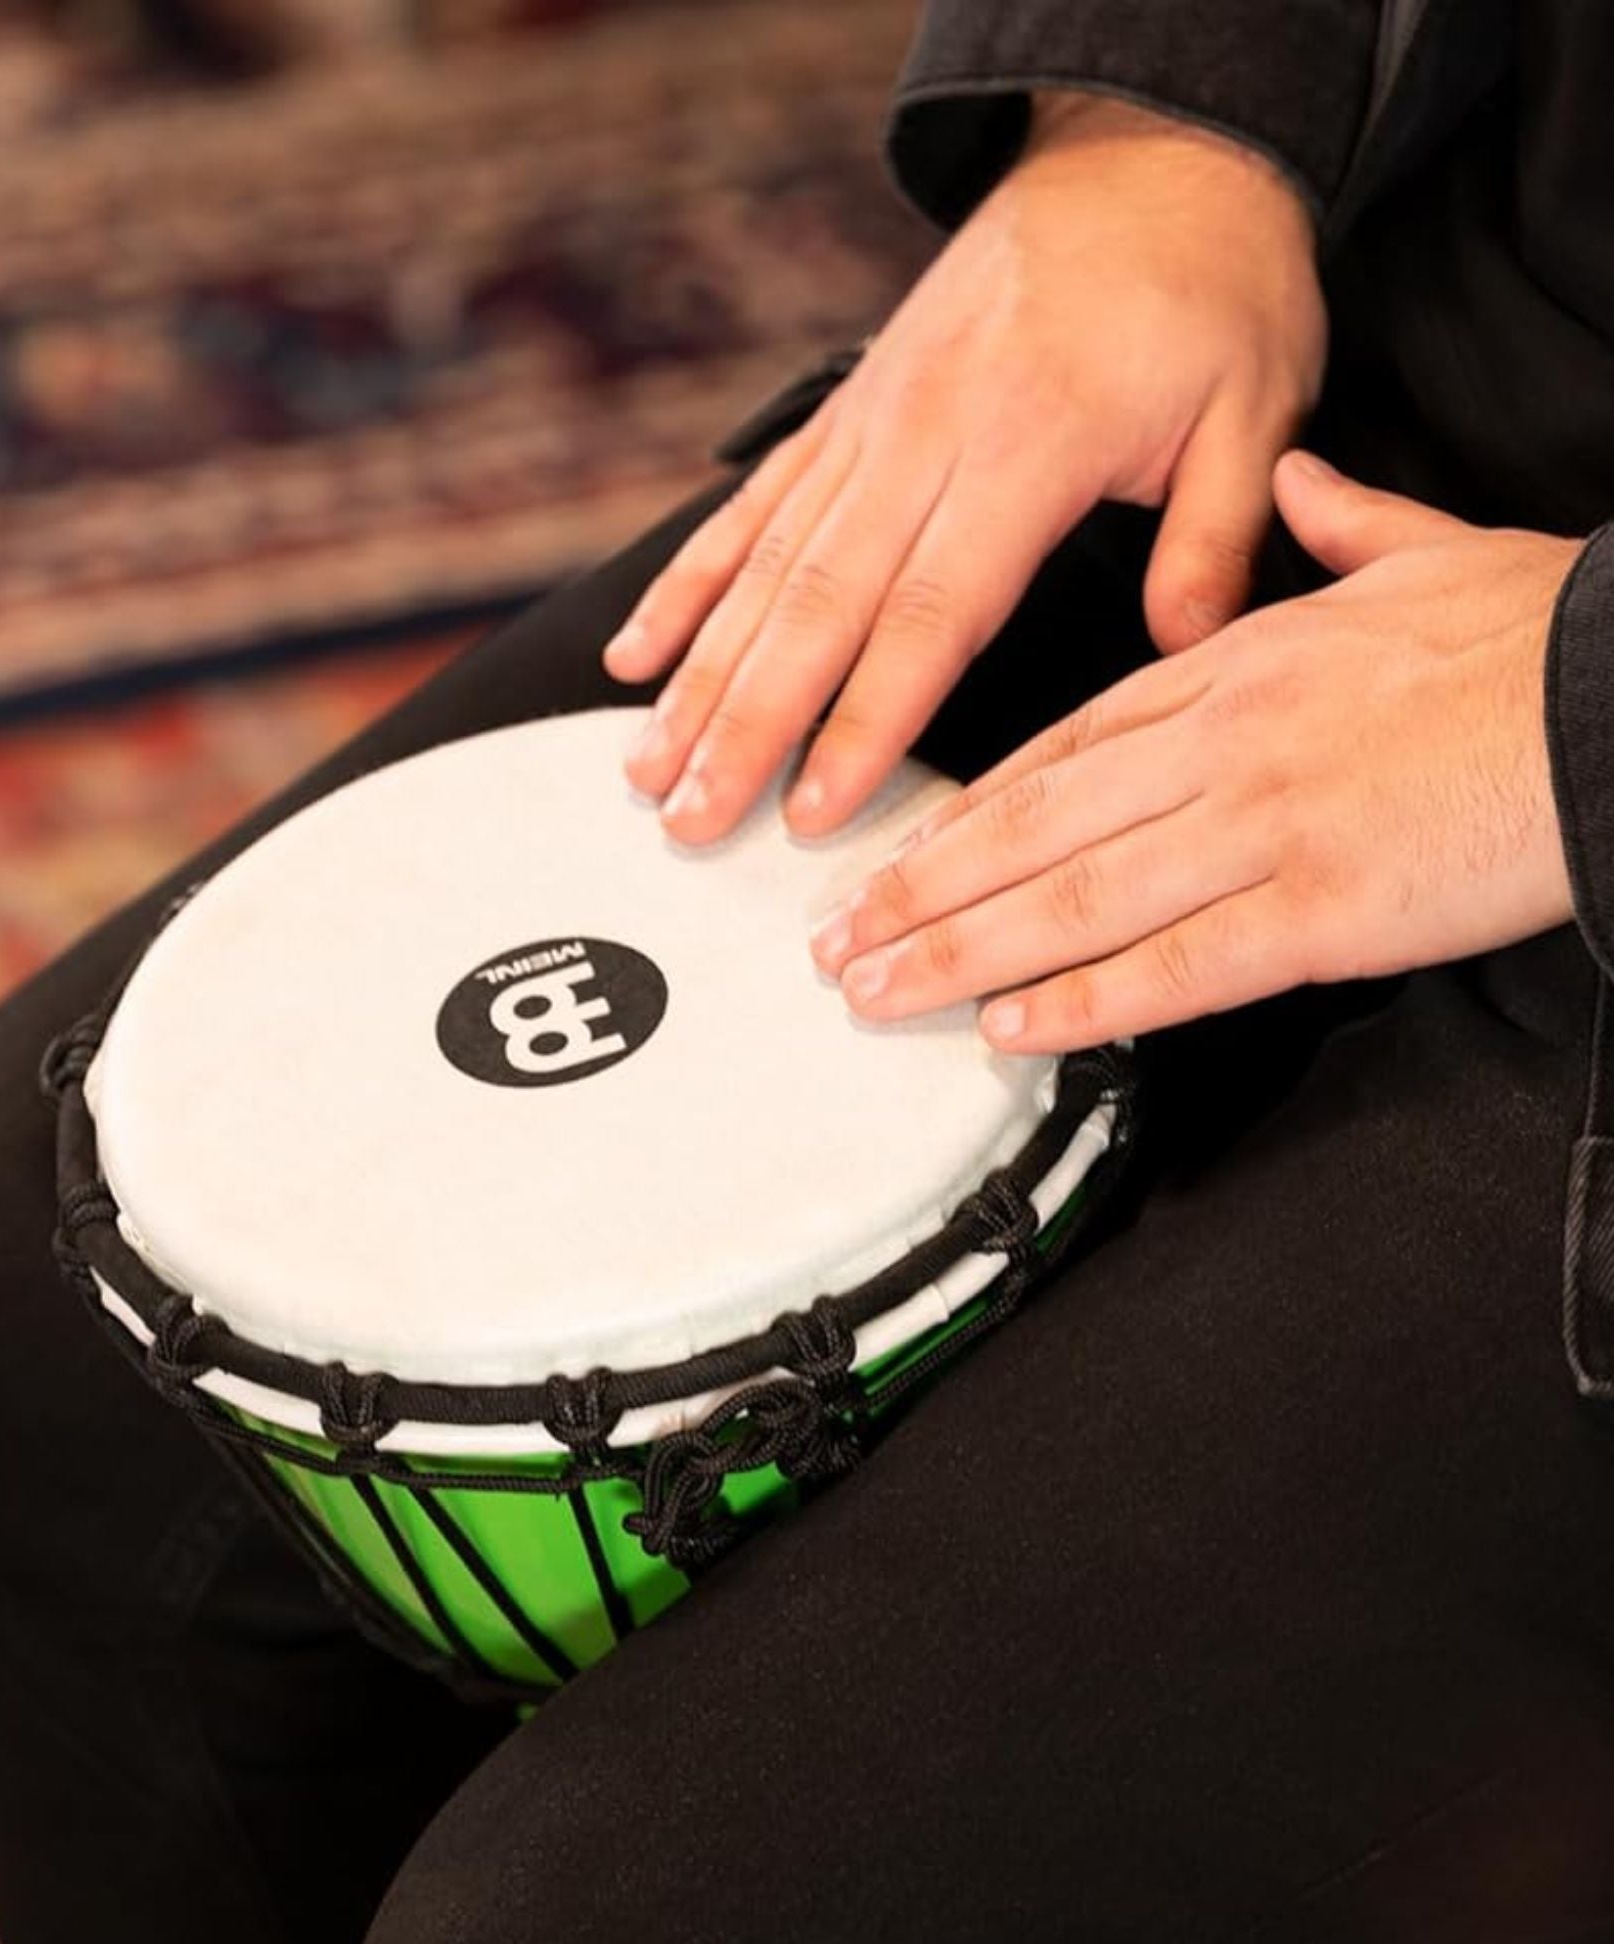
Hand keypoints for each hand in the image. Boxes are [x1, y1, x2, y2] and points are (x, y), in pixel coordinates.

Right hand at [605, 88, 1326, 845]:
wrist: (1142, 154)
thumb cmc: (1206, 284)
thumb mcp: (1256, 403)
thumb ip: (1213, 537)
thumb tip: (1185, 651)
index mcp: (1027, 444)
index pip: (928, 612)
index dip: (862, 719)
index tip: (811, 808)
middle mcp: (924, 435)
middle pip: (815, 604)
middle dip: (744, 724)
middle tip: (687, 818)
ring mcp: (870, 423)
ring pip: (764, 565)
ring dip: (699, 673)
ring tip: (645, 767)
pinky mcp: (843, 414)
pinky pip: (749, 509)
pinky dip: (687, 583)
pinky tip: (636, 654)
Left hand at [807, 453, 1584, 1051]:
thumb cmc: (1539, 632)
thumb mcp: (1426, 552)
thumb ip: (1339, 526)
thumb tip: (1300, 483)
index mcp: (1234, 669)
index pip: (1058, 749)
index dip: (961, 813)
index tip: (892, 854)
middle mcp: (1221, 747)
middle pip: (1032, 827)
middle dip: (919, 891)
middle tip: (832, 940)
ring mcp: (1263, 829)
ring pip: (1072, 899)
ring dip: (960, 954)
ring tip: (875, 992)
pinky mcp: (1324, 909)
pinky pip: (1176, 967)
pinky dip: (1083, 1003)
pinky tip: (1008, 1032)